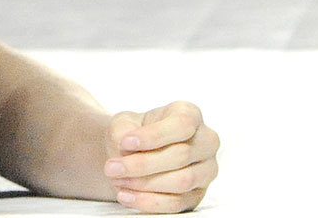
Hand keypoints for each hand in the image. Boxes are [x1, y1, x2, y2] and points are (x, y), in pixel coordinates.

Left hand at [103, 102, 219, 211]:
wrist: (132, 153)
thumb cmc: (132, 133)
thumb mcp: (123, 124)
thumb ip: (124, 133)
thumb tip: (128, 153)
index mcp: (190, 114)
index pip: (182, 124)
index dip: (154, 135)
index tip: (125, 142)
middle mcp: (206, 142)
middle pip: (181, 155)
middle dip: (142, 164)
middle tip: (111, 168)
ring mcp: (206, 171)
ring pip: (181, 181)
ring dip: (145, 184)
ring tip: (118, 181)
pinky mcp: (197, 195)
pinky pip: (176, 203)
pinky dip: (149, 202)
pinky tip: (126, 196)